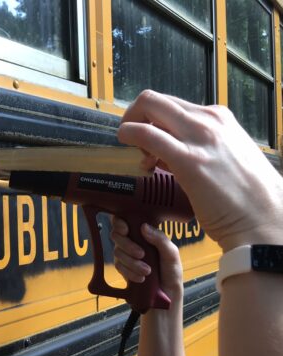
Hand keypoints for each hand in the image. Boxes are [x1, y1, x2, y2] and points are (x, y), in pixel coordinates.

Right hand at [111, 216, 182, 302]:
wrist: (166, 295)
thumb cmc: (171, 273)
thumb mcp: (171, 254)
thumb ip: (160, 239)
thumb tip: (144, 227)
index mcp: (145, 234)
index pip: (126, 220)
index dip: (120, 222)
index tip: (126, 229)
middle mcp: (133, 242)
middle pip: (116, 235)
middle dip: (128, 245)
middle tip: (141, 254)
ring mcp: (126, 255)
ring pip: (117, 252)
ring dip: (132, 262)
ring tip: (147, 271)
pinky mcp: (123, 268)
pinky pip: (119, 266)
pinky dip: (130, 272)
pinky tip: (141, 277)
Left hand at [118, 90, 282, 251]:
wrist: (265, 217)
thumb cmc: (245, 196)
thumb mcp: (224, 156)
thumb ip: (197, 148)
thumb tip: (165, 153)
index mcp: (218, 117)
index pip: (170, 105)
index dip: (151, 122)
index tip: (147, 144)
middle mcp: (208, 119)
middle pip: (154, 99)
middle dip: (133, 117)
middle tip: (130, 142)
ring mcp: (199, 136)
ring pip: (148, 106)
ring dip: (130, 127)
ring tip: (140, 158)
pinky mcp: (188, 159)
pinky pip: (146, 134)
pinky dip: (129, 136)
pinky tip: (130, 152)